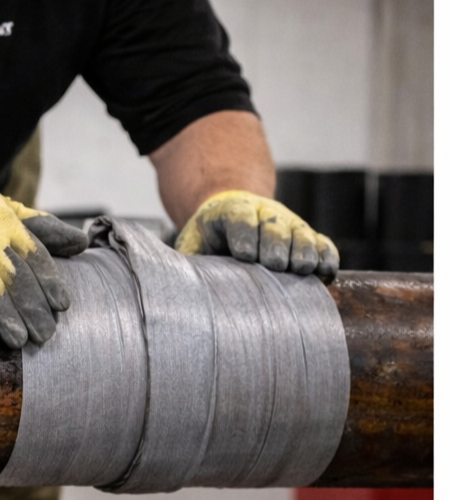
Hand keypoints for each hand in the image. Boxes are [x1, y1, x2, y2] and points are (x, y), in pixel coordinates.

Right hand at [0, 169, 87, 347]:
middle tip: (45, 335)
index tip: (61, 306)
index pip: (35, 255)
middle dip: (33, 308)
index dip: (50, 282)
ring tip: (19, 341)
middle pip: (16, 277)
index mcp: (5, 221)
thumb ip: (42, 228)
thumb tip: (82, 242)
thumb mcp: (3, 209)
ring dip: (7, 318)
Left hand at [175, 189, 338, 278]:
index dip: (243, 233)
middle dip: (275, 244)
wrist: (231, 217)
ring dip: (303, 250)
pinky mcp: (304, 236)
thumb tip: (173, 286)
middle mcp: (262, 214)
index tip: (244, 255)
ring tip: (302, 269)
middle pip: (273, 225)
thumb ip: (185, 262)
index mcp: (229, 213)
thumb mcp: (191, 247)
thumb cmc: (208, 242)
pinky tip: (326, 271)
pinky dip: (326, 255)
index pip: (238, 218)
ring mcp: (286, 224)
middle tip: (275, 264)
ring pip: (300, 233)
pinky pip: (321, 243)